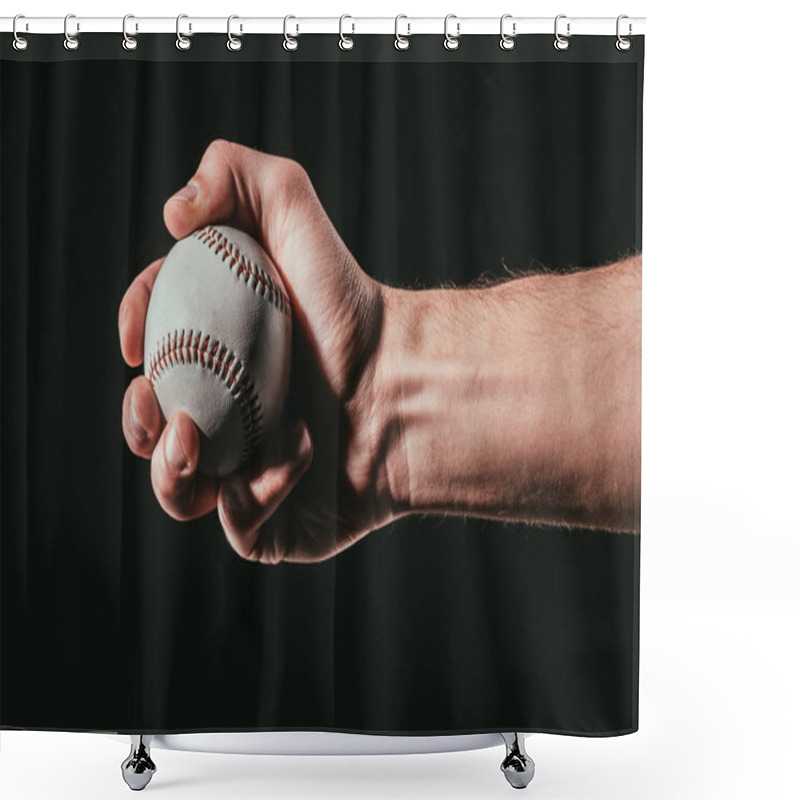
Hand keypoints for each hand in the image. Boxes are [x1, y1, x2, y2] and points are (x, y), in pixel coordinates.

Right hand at [119, 140, 394, 563]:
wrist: (411, 375)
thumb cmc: (351, 300)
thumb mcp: (290, 206)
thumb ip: (230, 173)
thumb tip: (171, 214)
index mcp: (216, 357)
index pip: (151, 354)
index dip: (132, 342)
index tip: (136, 340)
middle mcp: (229, 417)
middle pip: (151, 431)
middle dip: (138, 422)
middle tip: (160, 404)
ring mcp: (251, 473)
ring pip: (179, 492)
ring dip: (171, 474)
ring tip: (197, 440)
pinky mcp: (283, 522)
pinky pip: (243, 525)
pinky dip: (260, 493)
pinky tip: (301, 451)